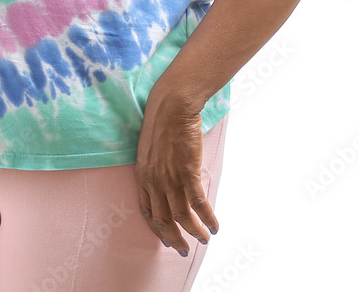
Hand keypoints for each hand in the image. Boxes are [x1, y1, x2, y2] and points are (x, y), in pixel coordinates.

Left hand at [133, 97, 217, 255]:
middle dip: (174, 238)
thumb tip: (164, 182)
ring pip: (181, 216)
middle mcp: (153, 180)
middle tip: (183, 250)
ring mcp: (170, 177)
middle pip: (162, 219)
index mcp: (142, 174)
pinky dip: (207, 219)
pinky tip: (214, 227)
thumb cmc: (161, 123)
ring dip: (194, 232)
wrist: (171, 106)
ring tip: (203, 239)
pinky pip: (198, 204)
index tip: (166, 238)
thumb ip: (154, 168)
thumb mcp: (149, 149)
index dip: (157, 227)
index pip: (147, 210)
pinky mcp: (187, 172)